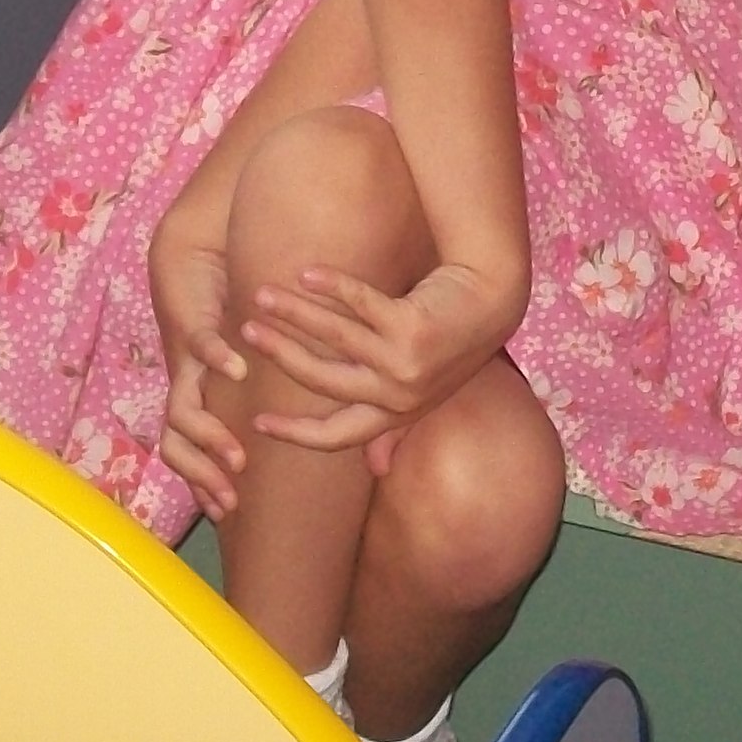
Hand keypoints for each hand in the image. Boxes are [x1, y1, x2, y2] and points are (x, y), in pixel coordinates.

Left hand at [149, 226, 249, 519]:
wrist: (191, 253)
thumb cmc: (228, 307)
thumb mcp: (253, 358)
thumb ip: (277, 390)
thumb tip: (314, 415)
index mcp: (195, 394)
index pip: (185, 453)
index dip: (200, 483)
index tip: (227, 511)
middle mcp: (185, 383)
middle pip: (173, 446)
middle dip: (200, 476)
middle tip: (231, 499)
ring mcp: (186, 360)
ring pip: (181, 412)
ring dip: (207, 438)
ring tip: (237, 454)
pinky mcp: (193, 325)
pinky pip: (202, 347)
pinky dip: (218, 360)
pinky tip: (239, 370)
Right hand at [241, 261, 519, 453]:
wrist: (495, 299)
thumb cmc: (454, 341)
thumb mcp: (430, 392)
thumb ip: (399, 425)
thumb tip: (376, 467)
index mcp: (395, 414)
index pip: (335, 435)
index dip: (294, 432)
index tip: (256, 423)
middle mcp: (398, 395)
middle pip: (322, 380)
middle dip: (279, 357)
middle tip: (246, 334)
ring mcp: (406, 362)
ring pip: (334, 338)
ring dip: (293, 314)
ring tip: (262, 296)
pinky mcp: (413, 326)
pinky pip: (359, 304)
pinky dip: (331, 287)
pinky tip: (306, 273)